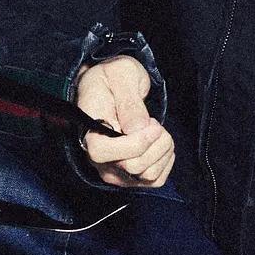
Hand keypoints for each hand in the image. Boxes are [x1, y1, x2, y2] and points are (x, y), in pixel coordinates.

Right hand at [75, 56, 174, 186]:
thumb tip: (137, 128)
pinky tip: (159, 142)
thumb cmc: (112, 79)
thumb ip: (128, 101)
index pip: (108, 153)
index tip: (151, 123)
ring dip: (163, 150)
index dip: (137, 143)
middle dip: (156, 142)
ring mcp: (114, 171)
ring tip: (155, 129)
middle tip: (152, 121)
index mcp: (88, 134)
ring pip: (148, 176)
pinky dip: (165, 161)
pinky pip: (156, 180)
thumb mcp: (121, 75)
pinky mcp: (130, 176)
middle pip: (134, 166)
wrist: (110, 88)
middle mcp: (97, 160)